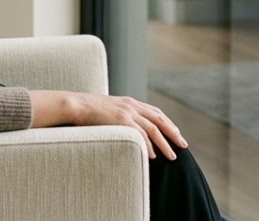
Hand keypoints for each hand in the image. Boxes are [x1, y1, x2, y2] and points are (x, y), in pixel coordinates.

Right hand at [29, 90, 186, 159]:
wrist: (75, 105)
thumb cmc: (89, 111)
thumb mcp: (109, 110)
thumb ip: (121, 116)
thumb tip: (128, 128)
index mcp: (130, 102)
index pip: (156, 112)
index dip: (168, 123)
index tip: (176, 134)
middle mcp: (132, 105)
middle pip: (160, 120)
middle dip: (173, 133)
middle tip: (183, 145)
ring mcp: (127, 112)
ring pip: (153, 129)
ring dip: (164, 143)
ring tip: (172, 156)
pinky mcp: (121, 120)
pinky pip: (140, 135)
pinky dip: (148, 146)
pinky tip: (153, 156)